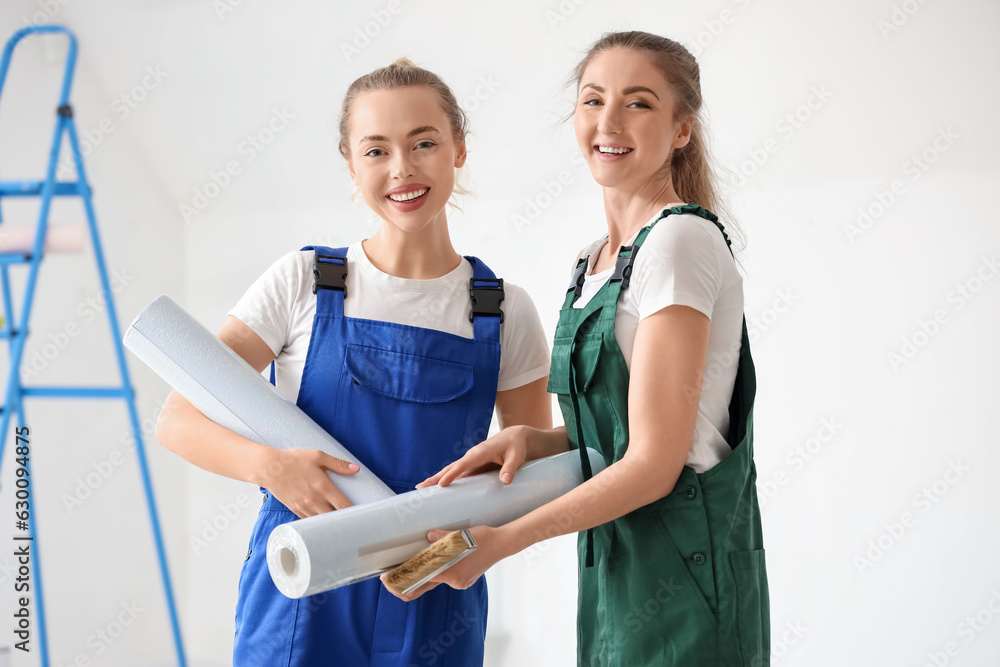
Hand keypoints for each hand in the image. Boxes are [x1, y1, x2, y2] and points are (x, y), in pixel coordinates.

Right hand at [256, 448, 358, 517]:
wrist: (269, 468)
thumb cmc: (293, 460)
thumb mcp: (318, 456)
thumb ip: (338, 464)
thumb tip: (356, 469)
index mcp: (323, 486)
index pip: (344, 505)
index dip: (354, 512)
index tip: (362, 514)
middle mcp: (314, 500)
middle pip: (334, 518)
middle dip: (344, 520)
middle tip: (353, 520)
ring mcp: (304, 507)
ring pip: (322, 522)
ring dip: (331, 523)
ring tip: (341, 523)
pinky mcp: (295, 510)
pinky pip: (310, 522)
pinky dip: (318, 522)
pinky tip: (324, 521)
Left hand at [380, 526, 508, 600]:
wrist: (502, 544)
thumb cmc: (482, 538)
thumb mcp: (462, 535)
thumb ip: (443, 538)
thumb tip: (429, 536)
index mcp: (450, 571)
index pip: (420, 579)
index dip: (401, 580)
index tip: (387, 579)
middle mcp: (453, 580)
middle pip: (424, 585)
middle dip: (405, 584)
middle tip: (389, 579)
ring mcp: (459, 582)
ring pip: (435, 579)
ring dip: (422, 575)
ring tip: (409, 565)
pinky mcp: (463, 580)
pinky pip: (445, 577)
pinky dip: (437, 572)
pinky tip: (432, 563)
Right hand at [417, 425, 530, 488]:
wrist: (515, 437)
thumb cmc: (516, 446)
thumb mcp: (516, 456)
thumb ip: (510, 468)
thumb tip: (505, 481)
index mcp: (480, 452)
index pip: (463, 465)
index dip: (452, 475)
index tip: (441, 485)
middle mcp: (472, 456)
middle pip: (450, 468)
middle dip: (435, 478)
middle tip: (420, 488)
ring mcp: (471, 462)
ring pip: (451, 471)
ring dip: (436, 479)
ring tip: (422, 489)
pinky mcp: (473, 467)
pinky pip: (458, 475)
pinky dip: (446, 481)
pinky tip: (439, 489)